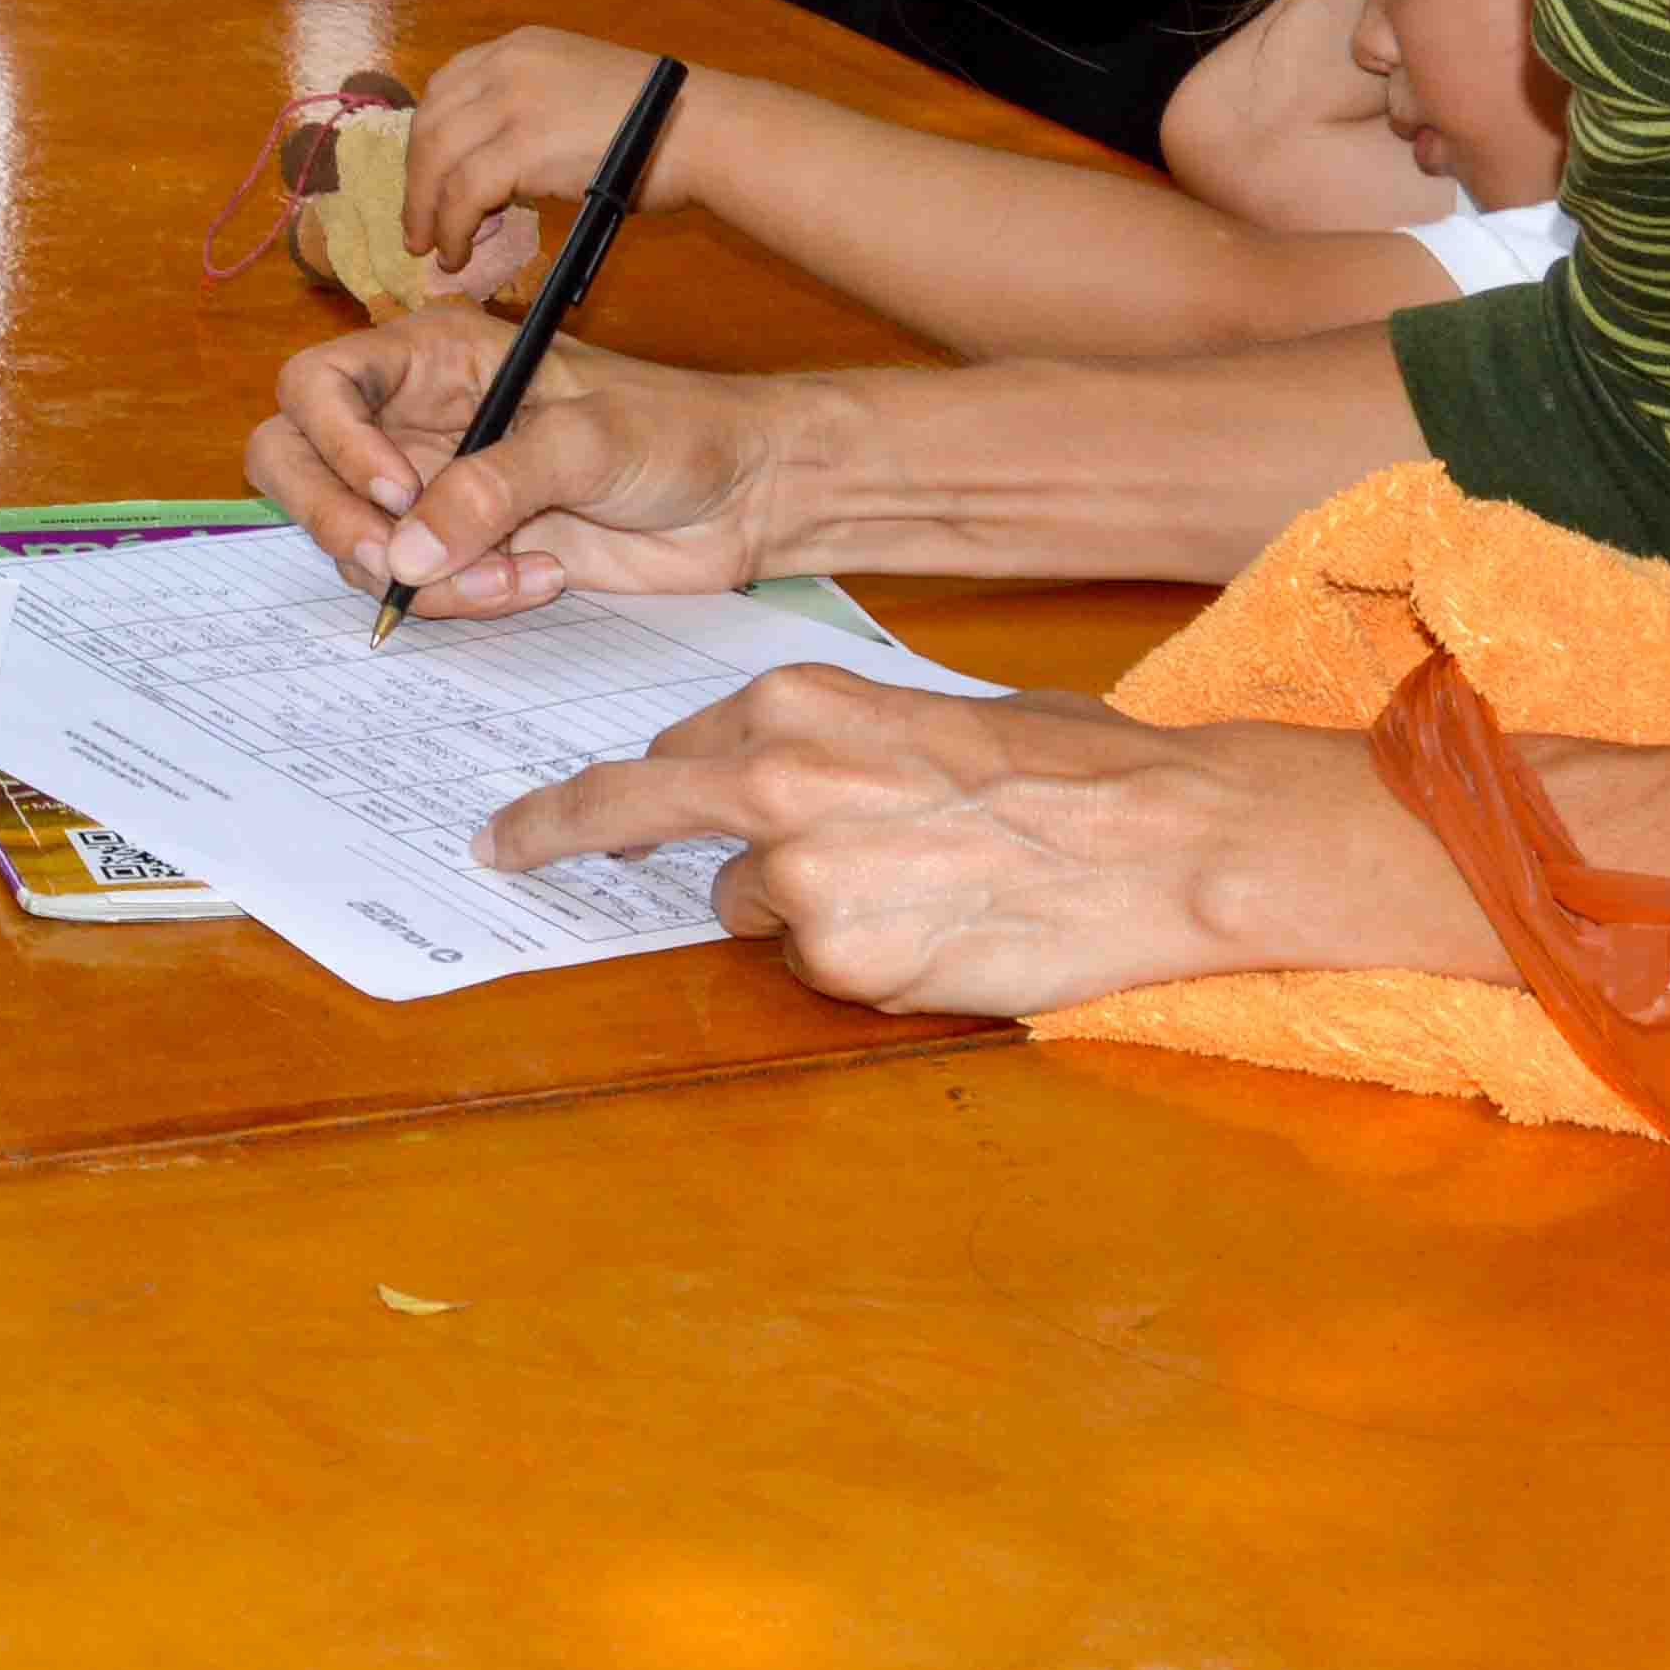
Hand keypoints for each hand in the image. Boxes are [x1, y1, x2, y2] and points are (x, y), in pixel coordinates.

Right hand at [242, 305, 788, 614]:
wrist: (742, 497)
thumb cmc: (676, 431)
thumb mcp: (586, 441)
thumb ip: (492, 487)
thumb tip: (403, 549)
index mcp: (432, 355)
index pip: (315, 384)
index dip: (332, 441)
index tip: (397, 491)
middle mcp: (413, 418)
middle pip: (294, 462)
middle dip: (335, 522)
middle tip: (397, 563)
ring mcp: (429, 488)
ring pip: (351, 539)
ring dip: (418, 575)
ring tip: (512, 573)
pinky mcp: (459, 550)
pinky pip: (411, 586)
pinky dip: (458, 599)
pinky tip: (537, 579)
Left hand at [399, 26, 679, 267]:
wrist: (702, 128)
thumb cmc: (657, 122)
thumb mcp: (577, 91)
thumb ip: (529, 112)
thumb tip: (492, 168)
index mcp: (520, 47)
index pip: (445, 87)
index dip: (427, 139)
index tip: (427, 178)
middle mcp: (507, 64)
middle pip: (430, 124)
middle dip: (417, 181)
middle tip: (418, 224)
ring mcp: (513, 101)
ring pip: (438, 160)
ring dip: (426, 211)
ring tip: (433, 247)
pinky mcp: (523, 145)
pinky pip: (463, 193)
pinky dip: (452, 228)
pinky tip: (458, 251)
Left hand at [479, 676, 1461, 1016]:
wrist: (1164, 838)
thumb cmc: (1073, 765)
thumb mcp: (931, 714)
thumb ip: (832, 742)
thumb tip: (766, 773)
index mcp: (796, 702)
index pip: (668, 752)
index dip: (625, 787)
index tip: (545, 807)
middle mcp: (777, 778)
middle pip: (637, 809)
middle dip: (563, 828)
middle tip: (505, 846)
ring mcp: (804, 875)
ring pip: (749, 905)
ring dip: (800, 908)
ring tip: (920, 888)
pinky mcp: (845, 958)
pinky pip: (821, 967)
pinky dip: (863, 959)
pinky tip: (944, 930)